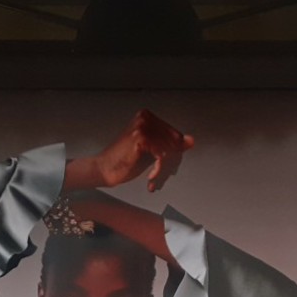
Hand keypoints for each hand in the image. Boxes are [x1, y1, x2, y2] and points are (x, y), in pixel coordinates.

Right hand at [65, 110, 194, 193]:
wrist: (105, 169)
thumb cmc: (125, 161)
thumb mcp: (152, 152)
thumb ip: (170, 145)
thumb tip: (191, 140)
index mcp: (147, 117)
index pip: (175, 135)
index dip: (175, 155)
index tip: (169, 168)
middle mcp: (145, 118)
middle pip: (174, 143)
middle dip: (170, 164)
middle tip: (162, 177)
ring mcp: (142, 126)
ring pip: (169, 151)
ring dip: (164, 170)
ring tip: (155, 179)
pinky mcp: (140, 138)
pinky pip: (161, 156)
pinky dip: (158, 170)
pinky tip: (151, 178)